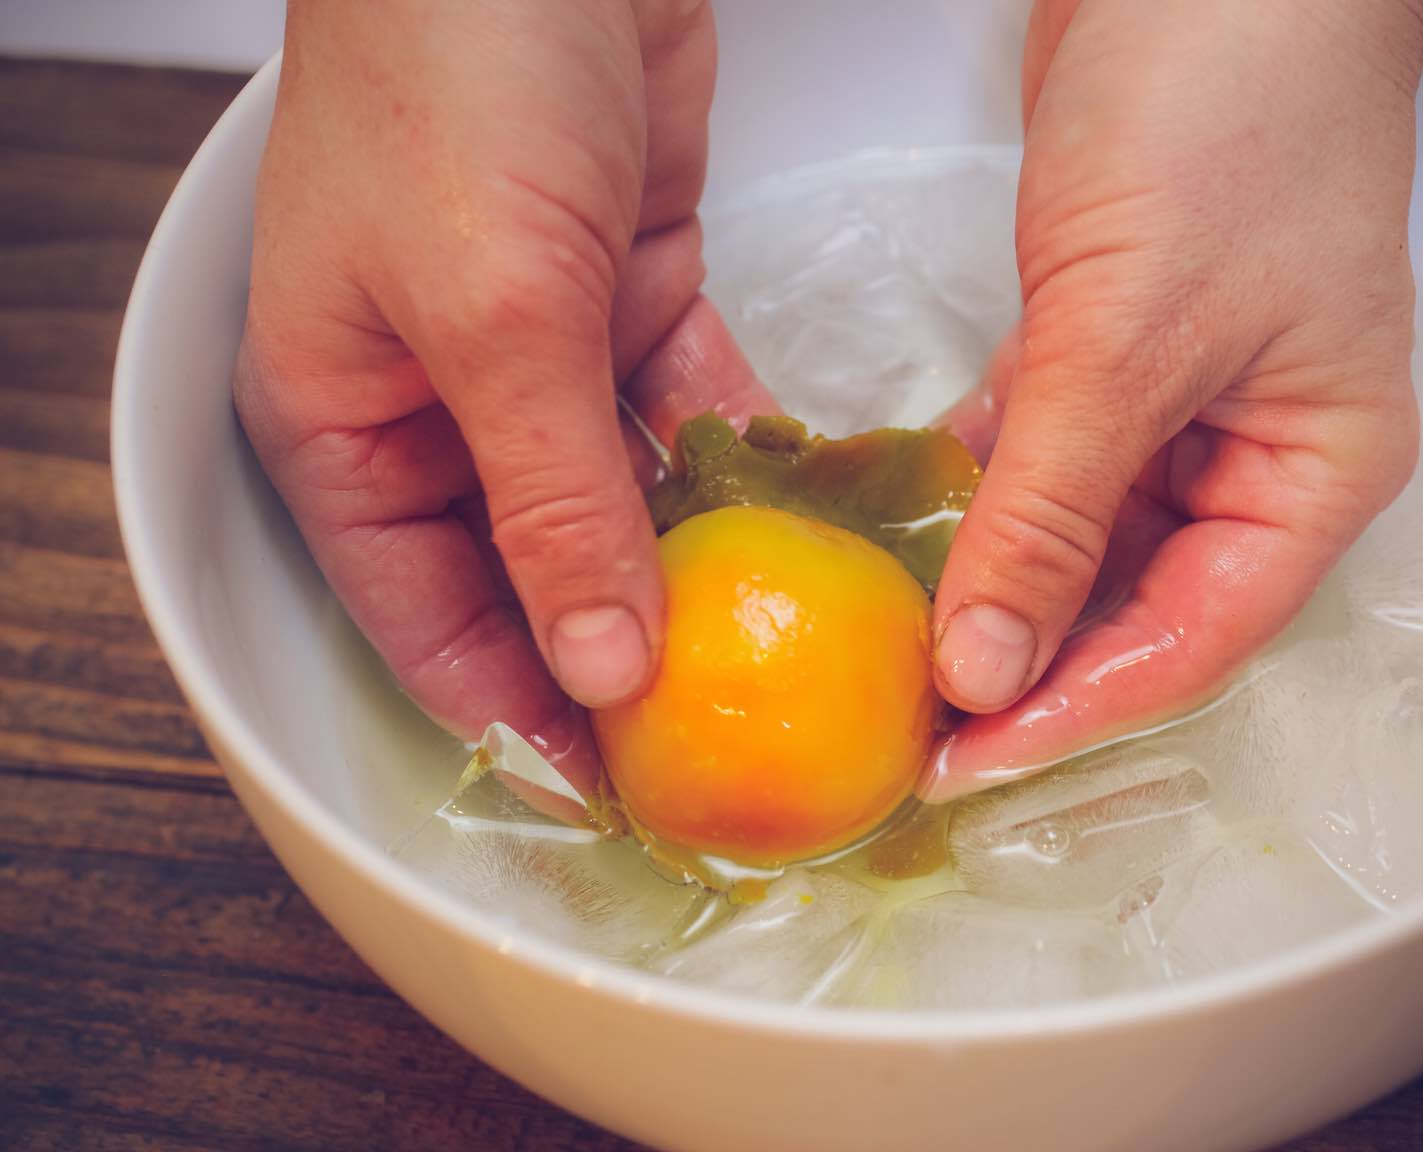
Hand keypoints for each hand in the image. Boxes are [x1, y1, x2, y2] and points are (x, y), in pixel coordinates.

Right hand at [236, 0, 774, 786]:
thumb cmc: (451, 79)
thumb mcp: (497, 322)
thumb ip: (552, 505)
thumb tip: (602, 665)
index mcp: (347, 426)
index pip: (431, 622)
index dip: (518, 716)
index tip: (616, 790)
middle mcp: (440, 405)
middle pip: (535, 576)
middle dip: (625, 648)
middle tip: (726, 731)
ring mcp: (543, 353)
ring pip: (624, 502)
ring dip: (698, 563)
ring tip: (787, 647)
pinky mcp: (632, 295)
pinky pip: (689, 413)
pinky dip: (738, 459)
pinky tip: (803, 518)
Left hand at [926, 0, 1422, 799]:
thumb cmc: (1230, 111)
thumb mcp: (1128, 339)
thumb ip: (1053, 511)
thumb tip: (988, 662)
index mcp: (1315, 472)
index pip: (1192, 641)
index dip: (1075, 712)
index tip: (968, 758)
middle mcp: (1256, 454)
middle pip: (1134, 606)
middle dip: (1026, 665)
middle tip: (914, 725)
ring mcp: (1181, 404)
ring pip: (1081, 540)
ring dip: (992, 586)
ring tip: (894, 651)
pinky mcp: (1109, 354)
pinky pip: (1041, 461)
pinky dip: (979, 495)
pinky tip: (908, 535)